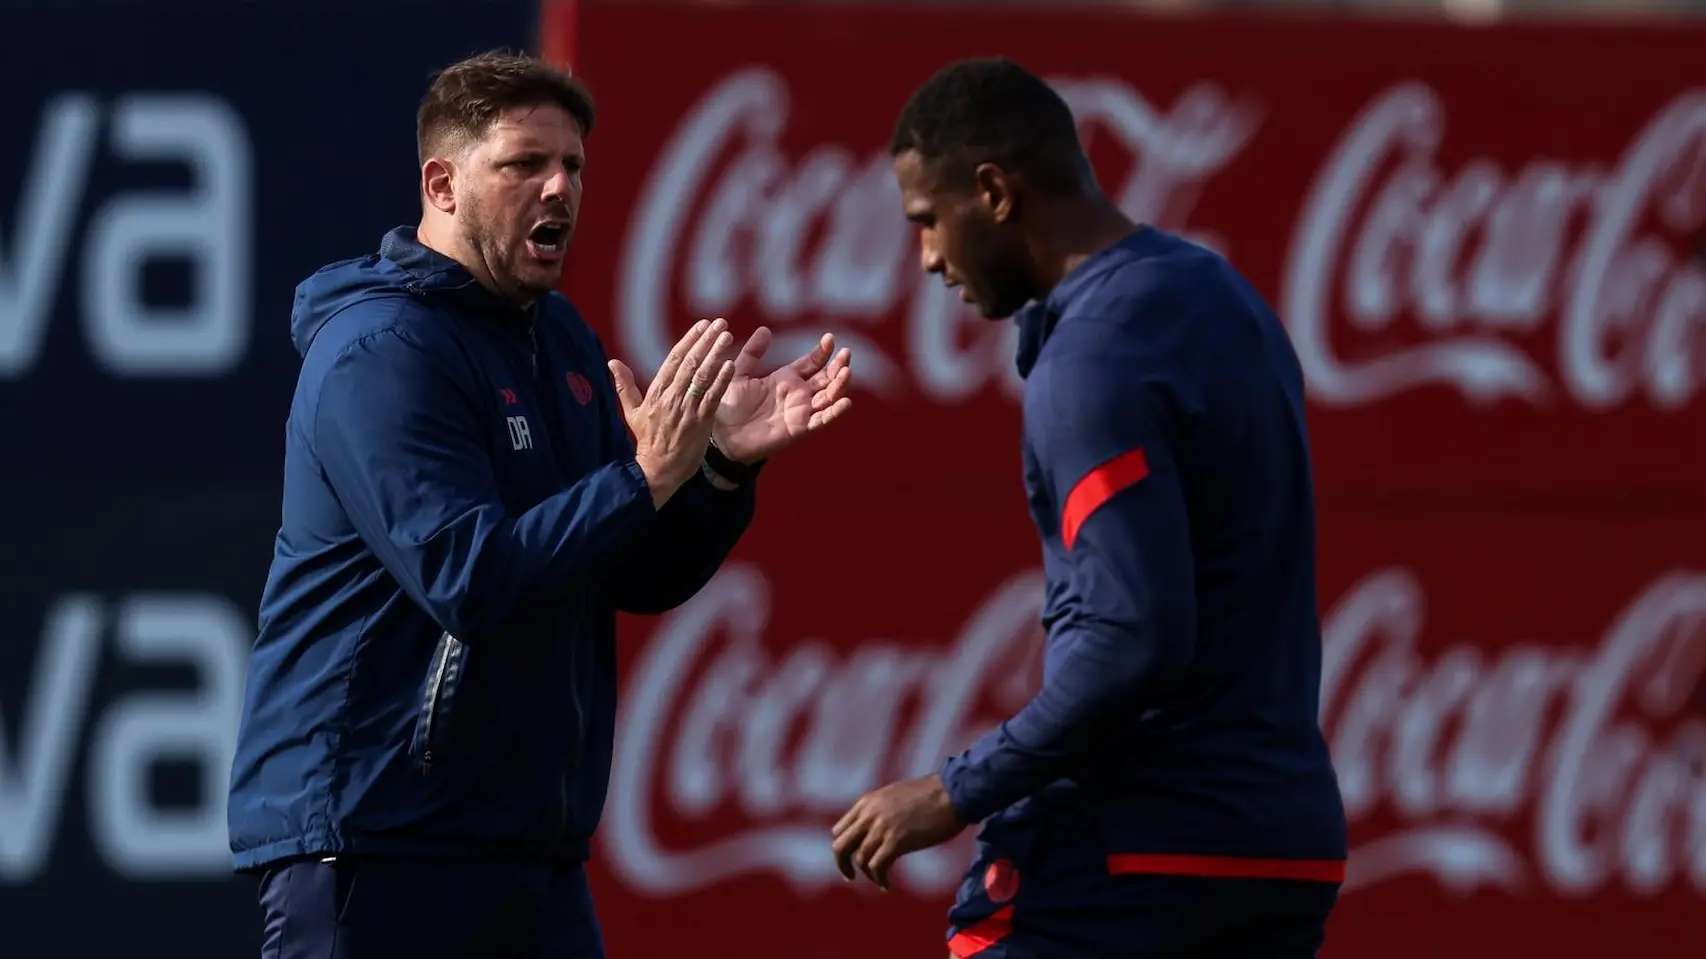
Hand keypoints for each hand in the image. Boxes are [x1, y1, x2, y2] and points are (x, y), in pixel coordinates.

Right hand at [609, 318, 736, 507]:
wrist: (657, 470)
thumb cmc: (647, 441)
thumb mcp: (632, 413)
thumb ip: (624, 386)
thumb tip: (612, 362)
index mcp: (656, 392)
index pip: (674, 359)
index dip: (689, 339)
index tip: (703, 325)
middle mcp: (671, 397)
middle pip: (690, 362)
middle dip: (706, 340)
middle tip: (720, 323)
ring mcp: (686, 409)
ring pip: (702, 376)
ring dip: (716, 354)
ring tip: (728, 336)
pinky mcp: (699, 422)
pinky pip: (712, 397)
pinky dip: (721, 380)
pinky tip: (731, 365)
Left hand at [711, 326, 852, 463]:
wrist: (722, 436)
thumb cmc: (729, 407)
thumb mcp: (739, 373)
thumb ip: (752, 353)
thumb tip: (765, 329)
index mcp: (786, 379)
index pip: (812, 362)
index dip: (823, 351)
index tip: (830, 338)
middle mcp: (798, 394)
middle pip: (827, 378)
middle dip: (838, 366)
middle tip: (846, 353)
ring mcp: (801, 411)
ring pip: (829, 397)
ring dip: (840, 385)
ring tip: (846, 372)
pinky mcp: (799, 428)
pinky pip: (821, 420)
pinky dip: (834, 412)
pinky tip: (845, 402)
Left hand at [830, 774, 964, 889]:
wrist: (953, 793)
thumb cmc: (930, 794)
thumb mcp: (894, 796)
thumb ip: (879, 810)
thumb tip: (875, 829)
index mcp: (867, 802)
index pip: (839, 830)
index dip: (844, 847)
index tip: (852, 857)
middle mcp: (869, 815)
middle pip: (840, 846)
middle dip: (843, 864)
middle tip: (850, 876)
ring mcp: (882, 828)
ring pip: (859, 859)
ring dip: (867, 875)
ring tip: (880, 880)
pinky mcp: (897, 841)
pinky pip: (877, 867)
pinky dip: (879, 879)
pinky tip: (887, 885)